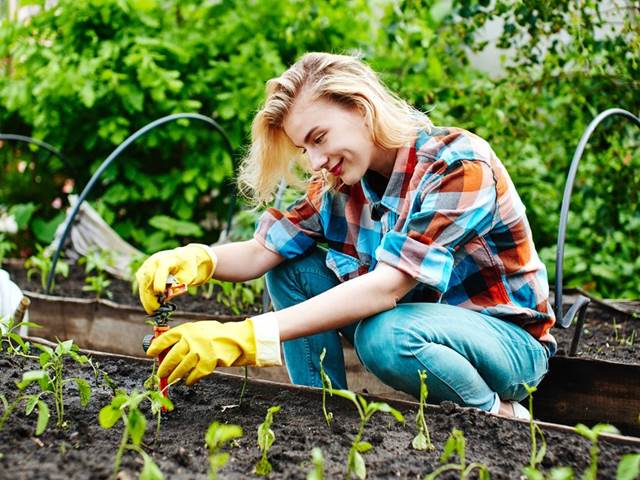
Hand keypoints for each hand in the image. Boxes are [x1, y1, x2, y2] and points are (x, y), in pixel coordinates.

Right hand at [136, 244, 216, 313]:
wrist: (182, 258)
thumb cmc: (187, 268)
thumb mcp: (188, 276)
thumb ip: (178, 284)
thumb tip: (167, 294)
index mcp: (167, 260)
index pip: (160, 272)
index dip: (159, 284)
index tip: (161, 296)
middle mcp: (154, 261)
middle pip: (147, 279)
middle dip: (149, 296)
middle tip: (154, 311)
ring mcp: (146, 266)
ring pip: (142, 284)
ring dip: (145, 298)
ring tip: (152, 310)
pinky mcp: (142, 272)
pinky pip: (141, 285)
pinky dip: (145, 296)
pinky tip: (151, 304)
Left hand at [146, 314, 280, 384]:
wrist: (235, 339)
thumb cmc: (214, 334)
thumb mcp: (197, 329)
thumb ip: (183, 337)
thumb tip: (164, 350)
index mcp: (187, 329)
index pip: (166, 338)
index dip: (156, 346)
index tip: (150, 353)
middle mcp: (192, 340)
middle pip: (172, 356)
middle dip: (164, 367)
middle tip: (160, 373)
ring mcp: (200, 352)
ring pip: (181, 368)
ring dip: (174, 375)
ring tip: (171, 379)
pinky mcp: (208, 363)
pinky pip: (193, 375)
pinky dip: (189, 380)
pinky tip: (188, 380)